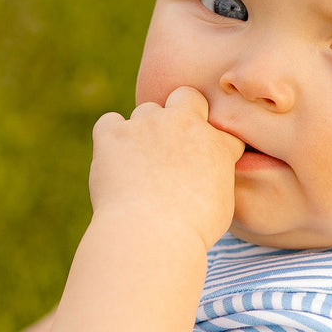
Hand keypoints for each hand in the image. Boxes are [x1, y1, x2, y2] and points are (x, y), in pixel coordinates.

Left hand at [89, 87, 243, 249]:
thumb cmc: (190, 230)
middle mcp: (183, 123)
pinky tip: (114, 162)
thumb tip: (206, 173)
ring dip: (143, 132)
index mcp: (216, 143)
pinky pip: (109, 123)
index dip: (211, 143)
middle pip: (186, 97)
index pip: (220, 128)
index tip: (202, 164)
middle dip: (181, 112)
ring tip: (138, 169)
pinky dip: (110, 139)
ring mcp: (147, 124)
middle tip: (170, 146)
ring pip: (145, 111)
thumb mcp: (222, 207)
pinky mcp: (113, 133)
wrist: (151, 235)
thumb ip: (216, 177)